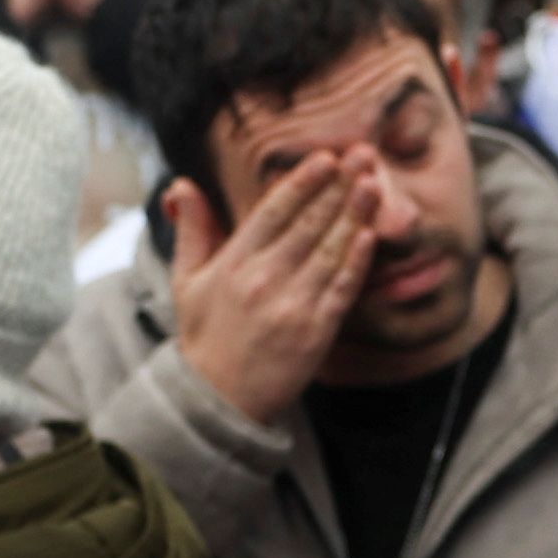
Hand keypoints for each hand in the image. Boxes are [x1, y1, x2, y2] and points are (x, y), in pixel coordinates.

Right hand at [159, 147, 374, 424]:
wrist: (216, 401)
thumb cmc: (204, 338)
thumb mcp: (185, 280)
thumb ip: (191, 229)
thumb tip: (183, 184)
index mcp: (233, 262)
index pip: (273, 211)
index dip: (302, 182)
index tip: (325, 157)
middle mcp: (262, 279)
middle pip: (308, 223)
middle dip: (337, 186)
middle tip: (363, 155)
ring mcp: (290, 306)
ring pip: (329, 251)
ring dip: (354, 214)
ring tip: (374, 183)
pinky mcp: (313, 333)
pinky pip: (339, 290)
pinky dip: (355, 262)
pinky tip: (369, 235)